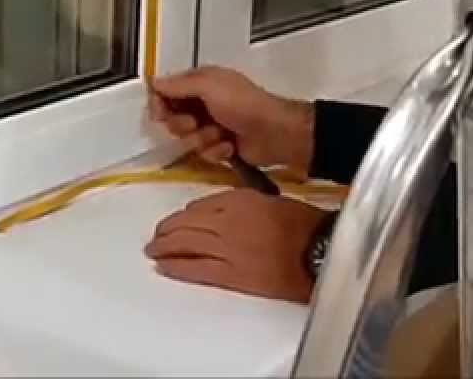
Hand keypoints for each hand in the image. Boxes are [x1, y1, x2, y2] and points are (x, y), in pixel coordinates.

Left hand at [144, 188, 327, 303]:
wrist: (320, 251)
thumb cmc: (304, 225)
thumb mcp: (270, 201)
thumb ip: (242, 204)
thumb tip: (218, 213)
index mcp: (237, 200)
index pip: (200, 205)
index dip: (184, 215)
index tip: (178, 220)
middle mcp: (226, 221)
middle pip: (186, 224)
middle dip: (167, 230)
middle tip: (156, 236)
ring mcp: (226, 247)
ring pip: (185, 244)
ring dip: (164, 247)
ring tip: (153, 251)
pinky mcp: (232, 273)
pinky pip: (196, 269)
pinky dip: (176, 268)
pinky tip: (164, 268)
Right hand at [148, 66, 314, 170]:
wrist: (275, 133)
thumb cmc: (245, 104)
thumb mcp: (208, 85)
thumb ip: (178, 84)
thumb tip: (154, 81)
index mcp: (200, 83)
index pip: (166, 92)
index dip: (160, 104)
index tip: (160, 113)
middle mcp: (203, 103)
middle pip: (173, 119)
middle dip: (183, 125)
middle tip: (195, 123)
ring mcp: (211, 126)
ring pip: (187, 139)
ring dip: (203, 139)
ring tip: (220, 134)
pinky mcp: (220, 146)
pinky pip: (204, 154)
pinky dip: (216, 151)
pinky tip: (230, 146)